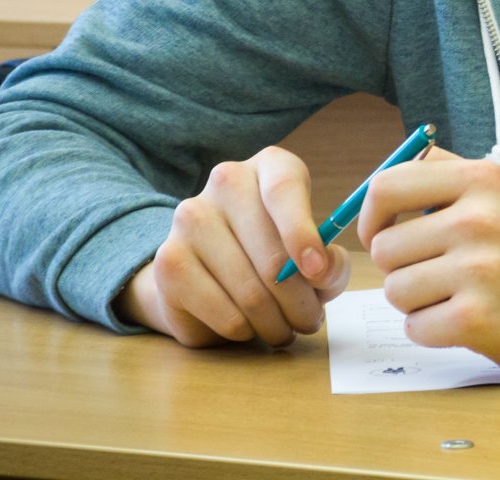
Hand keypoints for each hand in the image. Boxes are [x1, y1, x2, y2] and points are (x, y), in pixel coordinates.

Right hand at [115, 146, 350, 347]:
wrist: (208, 271)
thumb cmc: (274, 256)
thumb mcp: (313, 254)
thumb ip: (330, 263)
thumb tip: (322, 270)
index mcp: (269, 166)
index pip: (284, 189)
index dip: (303, 233)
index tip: (317, 271)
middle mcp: (225, 182)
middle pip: (272, 257)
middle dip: (301, 304)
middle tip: (309, 322)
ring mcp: (190, 219)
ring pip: (250, 293)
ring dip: (276, 325)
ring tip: (282, 328)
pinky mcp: (169, 262)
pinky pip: (224, 314)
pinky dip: (245, 332)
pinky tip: (247, 326)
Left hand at [356, 146, 499, 378]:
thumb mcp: (494, 193)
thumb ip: (437, 174)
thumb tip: (372, 187)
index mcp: (480, 179)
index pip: (386, 186)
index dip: (371, 215)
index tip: (380, 233)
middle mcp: (479, 220)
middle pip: (385, 247)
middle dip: (398, 267)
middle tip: (433, 272)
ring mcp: (480, 270)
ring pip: (394, 289)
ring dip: (414, 301)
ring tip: (451, 295)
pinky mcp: (477, 319)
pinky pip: (414, 326)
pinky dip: (429, 329)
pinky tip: (460, 320)